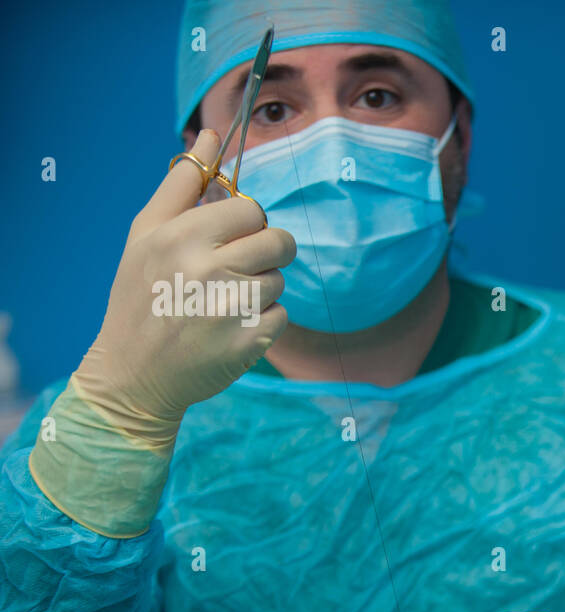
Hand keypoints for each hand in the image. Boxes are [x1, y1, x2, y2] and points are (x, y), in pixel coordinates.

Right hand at [27, 129, 295, 536]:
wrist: (133, 373)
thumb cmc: (142, 295)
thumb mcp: (147, 233)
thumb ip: (182, 183)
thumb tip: (210, 137)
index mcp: (180, 235)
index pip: (251, 209)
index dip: (246, 223)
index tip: (228, 239)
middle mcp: (206, 268)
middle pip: (278, 241)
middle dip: (266, 253)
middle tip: (237, 270)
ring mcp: (231, 307)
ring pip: (280, 280)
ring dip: (261, 290)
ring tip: (224, 303)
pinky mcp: (250, 342)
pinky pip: (282, 315)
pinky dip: (264, 322)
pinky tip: (230, 329)